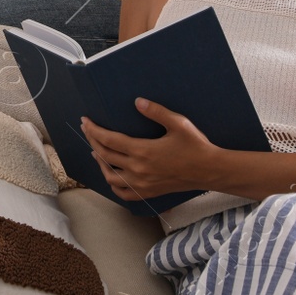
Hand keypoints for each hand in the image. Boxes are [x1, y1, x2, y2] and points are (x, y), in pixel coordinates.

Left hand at [79, 99, 223, 199]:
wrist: (210, 171)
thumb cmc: (195, 145)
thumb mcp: (178, 123)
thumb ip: (156, 111)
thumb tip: (137, 101)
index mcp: (143, 151)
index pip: (108, 140)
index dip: (94, 130)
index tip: (85, 121)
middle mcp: (138, 170)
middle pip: (105, 156)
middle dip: (92, 141)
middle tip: (87, 130)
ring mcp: (142, 184)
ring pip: (110, 176)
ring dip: (100, 163)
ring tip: (96, 151)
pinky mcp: (148, 192)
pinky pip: (123, 193)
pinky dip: (113, 184)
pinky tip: (112, 175)